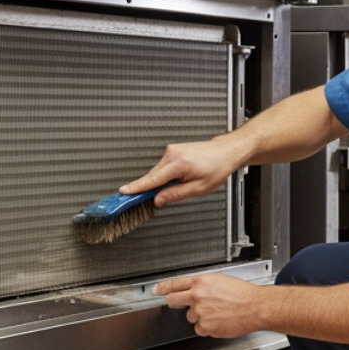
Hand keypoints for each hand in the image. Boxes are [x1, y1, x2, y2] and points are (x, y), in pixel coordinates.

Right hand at [121, 137, 242, 206]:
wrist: (225, 152)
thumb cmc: (216, 168)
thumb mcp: (198, 188)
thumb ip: (175, 194)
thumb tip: (158, 199)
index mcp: (178, 164)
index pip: (152, 179)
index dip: (136, 187)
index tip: (124, 192)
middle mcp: (172, 154)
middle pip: (153, 176)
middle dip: (153, 189)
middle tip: (158, 199)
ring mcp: (171, 150)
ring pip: (158, 172)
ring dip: (163, 181)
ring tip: (183, 183)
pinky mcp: (172, 150)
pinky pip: (163, 166)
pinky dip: (166, 175)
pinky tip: (180, 177)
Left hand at [157, 272, 261, 338]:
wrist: (255, 306)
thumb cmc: (243, 294)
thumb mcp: (221, 281)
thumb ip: (204, 286)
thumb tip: (194, 291)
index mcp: (201, 282)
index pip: (175, 284)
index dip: (163, 287)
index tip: (157, 290)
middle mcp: (197, 296)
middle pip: (174, 301)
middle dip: (177, 303)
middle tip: (187, 304)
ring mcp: (200, 312)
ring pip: (190, 317)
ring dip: (200, 316)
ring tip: (217, 312)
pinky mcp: (205, 326)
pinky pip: (200, 329)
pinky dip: (208, 327)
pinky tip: (220, 321)